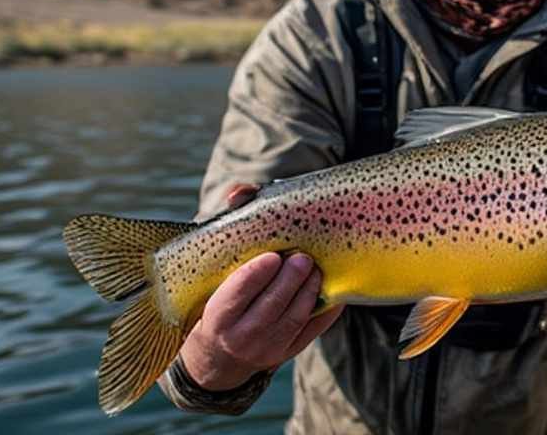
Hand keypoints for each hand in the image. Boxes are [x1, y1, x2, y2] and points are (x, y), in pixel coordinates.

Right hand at [178, 184, 344, 390]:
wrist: (219, 354)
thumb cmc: (216, 296)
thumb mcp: (213, 270)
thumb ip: (228, 229)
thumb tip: (241, 192)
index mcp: (216, 317)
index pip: (235, 295)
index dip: (254, 277)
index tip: (271, 256)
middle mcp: (240, 339)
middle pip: (270, 307)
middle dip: (289, 281)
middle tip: (303, 257)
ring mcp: (267, 350)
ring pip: (294, 319)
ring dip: (309, 290)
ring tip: (316, 268)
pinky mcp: (288, 352)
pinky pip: (313, 330)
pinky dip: (326, 308)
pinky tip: (334, 287)